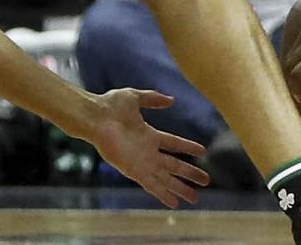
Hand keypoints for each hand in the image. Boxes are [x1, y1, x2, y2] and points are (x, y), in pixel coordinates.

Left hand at [88, 88, 210, 206]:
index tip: (204, 151)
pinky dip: (163, 194)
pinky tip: (174, 203)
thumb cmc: (110, 105)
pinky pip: (151, 185)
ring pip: (165, 179)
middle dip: (189, 174)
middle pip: (173, 166)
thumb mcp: (135, 97)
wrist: (94, 117)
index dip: (188, 147)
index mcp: (149, 135)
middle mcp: (147, 152)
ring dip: (179, 189)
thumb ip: (153, 98)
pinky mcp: (133, 171)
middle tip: (206, 181)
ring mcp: (141, 162)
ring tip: (194, 199)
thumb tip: (171, 100)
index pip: (174, 143)